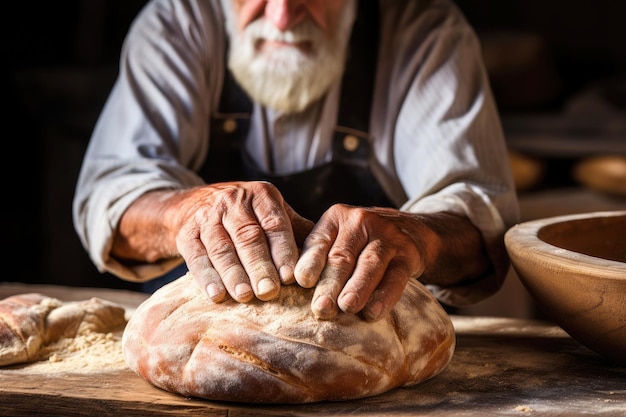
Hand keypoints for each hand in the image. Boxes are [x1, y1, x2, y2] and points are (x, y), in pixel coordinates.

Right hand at [171, 182, 313, 302]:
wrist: (195, 205)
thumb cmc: (247, 216)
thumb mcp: (271, 213)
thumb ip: (296, 232)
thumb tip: (328, 258)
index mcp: (261, 195)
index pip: (274, 223)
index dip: (283, 250)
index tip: (292, 276)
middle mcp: (233, 201)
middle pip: (248, 236)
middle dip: (260, 266)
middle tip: (270, 291)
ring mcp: (207, 216)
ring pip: (221, 247)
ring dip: (233, 274)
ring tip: (245, 296)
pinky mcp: (186, 233)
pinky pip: (196, 256)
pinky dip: (206, 277)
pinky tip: (216, 295)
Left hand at [294, 205, 437, 320]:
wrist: (411, 229)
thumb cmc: (360, 241)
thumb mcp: (338, 236)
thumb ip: (317, 255)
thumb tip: (283, 286)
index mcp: (336, 218)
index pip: (319, 240)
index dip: (309, 261)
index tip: (299, 281)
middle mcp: (361, 222)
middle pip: (342, 256)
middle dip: (330, 283)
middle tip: (319, 308)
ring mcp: (387, 237)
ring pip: (369, 264)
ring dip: (357, 288)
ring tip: (345, 307)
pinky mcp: (408, 254)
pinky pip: (395, 277)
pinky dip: (384, 296)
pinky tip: (373, 312)